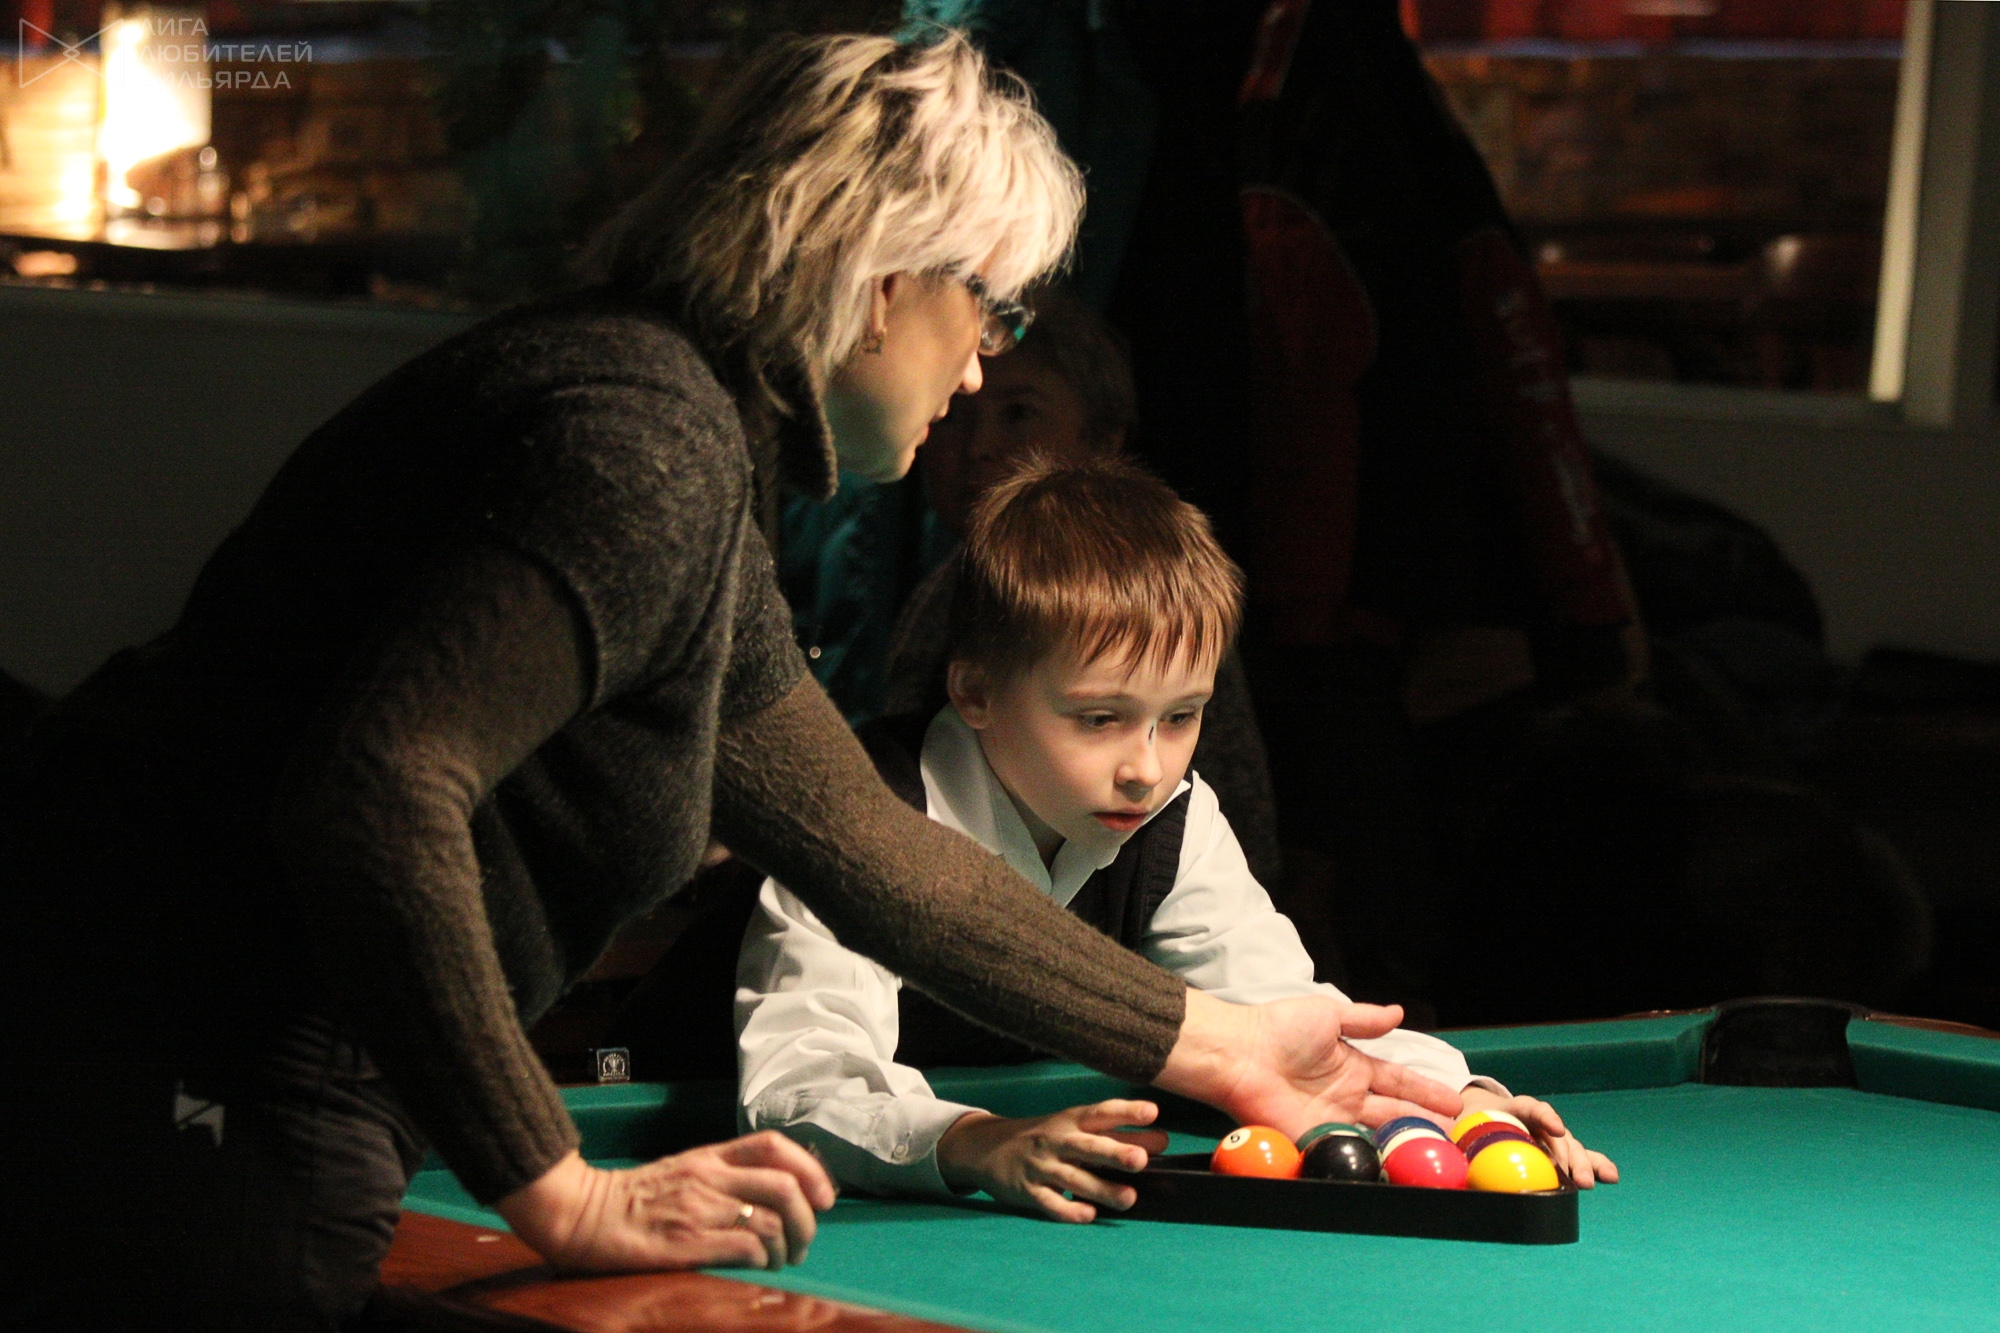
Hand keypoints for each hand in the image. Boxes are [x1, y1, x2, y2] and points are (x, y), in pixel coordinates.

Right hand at [496, 1132, 837, 1272]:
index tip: (823, 1196)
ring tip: (782, 1261)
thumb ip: (721, 1175)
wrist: (582, 1214)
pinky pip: (746, 1248)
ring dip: (788, 1247)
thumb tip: (770, 1195)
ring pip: (771, 1221)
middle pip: (784, 1186)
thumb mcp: (682, 1171)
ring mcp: (700, 1209)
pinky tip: (758, 1267)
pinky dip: (764, 1259)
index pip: (774, 1145)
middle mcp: (710, 1177)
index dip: (810, 1168)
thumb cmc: (633, 1199)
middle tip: (806, 1242)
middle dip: (809, 1219)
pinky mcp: (687, 1243)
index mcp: (710, 1156)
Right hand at [936, 1099, 1169, 1223]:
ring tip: (1129, 1198)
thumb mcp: (1076, 1128)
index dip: (1127, 1111)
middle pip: (1087, 1146)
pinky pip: (1049, 1202)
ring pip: (1072, 1178)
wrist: (987, 1147)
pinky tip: (1088, 1215)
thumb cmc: (1046, 1137)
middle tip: (1141, 1160)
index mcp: (1071, 1120)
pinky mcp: (1027, 1190)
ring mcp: (1040, 1165)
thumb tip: (1162, 1142)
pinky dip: (1069, 1210)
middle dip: (1114, 1152)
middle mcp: (1056, 1139)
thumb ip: (1118, 1135)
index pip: (1101, 1112)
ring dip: (1101, 1189)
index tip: (1153, 1112)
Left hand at [1158, 991, 1462, 1139]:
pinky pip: (1347, 1150)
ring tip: (1438, 1155)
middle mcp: (1348, 1097)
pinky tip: (1394, 1167)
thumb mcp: (1327, 1015)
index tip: (1456, 1103)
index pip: (1400, 1082)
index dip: (1427, 1091)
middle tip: (1457, 1139)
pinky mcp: (1314, 1139)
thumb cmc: (1279, 1027)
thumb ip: (1363, 1019)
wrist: (1240, 1052)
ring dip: (1405, 1144)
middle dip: (1425, 1124)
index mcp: (1354, 1067)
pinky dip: (1370, 1158)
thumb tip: (1398, 1013)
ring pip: (1377, 1135)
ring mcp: (1332, 1120)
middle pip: (1395, 1113)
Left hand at [1458, 1086, 1619, 1188]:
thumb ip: (1451, 1140)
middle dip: (1568, 1155)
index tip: (1555, 1128)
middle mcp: (1534, 1121)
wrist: (1474, 1114)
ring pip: (1570, 1146)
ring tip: (1590, 1183)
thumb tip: (1439, 1146)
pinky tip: (1612, 1177)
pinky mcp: (1557, 1150)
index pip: (1529, 1108)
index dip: (1544, 1116)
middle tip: (1575, 1178)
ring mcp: (1548, 1135)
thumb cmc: (1463, 1123)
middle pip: (1555, 1135)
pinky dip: (1595, 1165)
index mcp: (1509, 1109)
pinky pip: (1578, 1157)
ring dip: (1583, 1164)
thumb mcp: (1454, 1128)